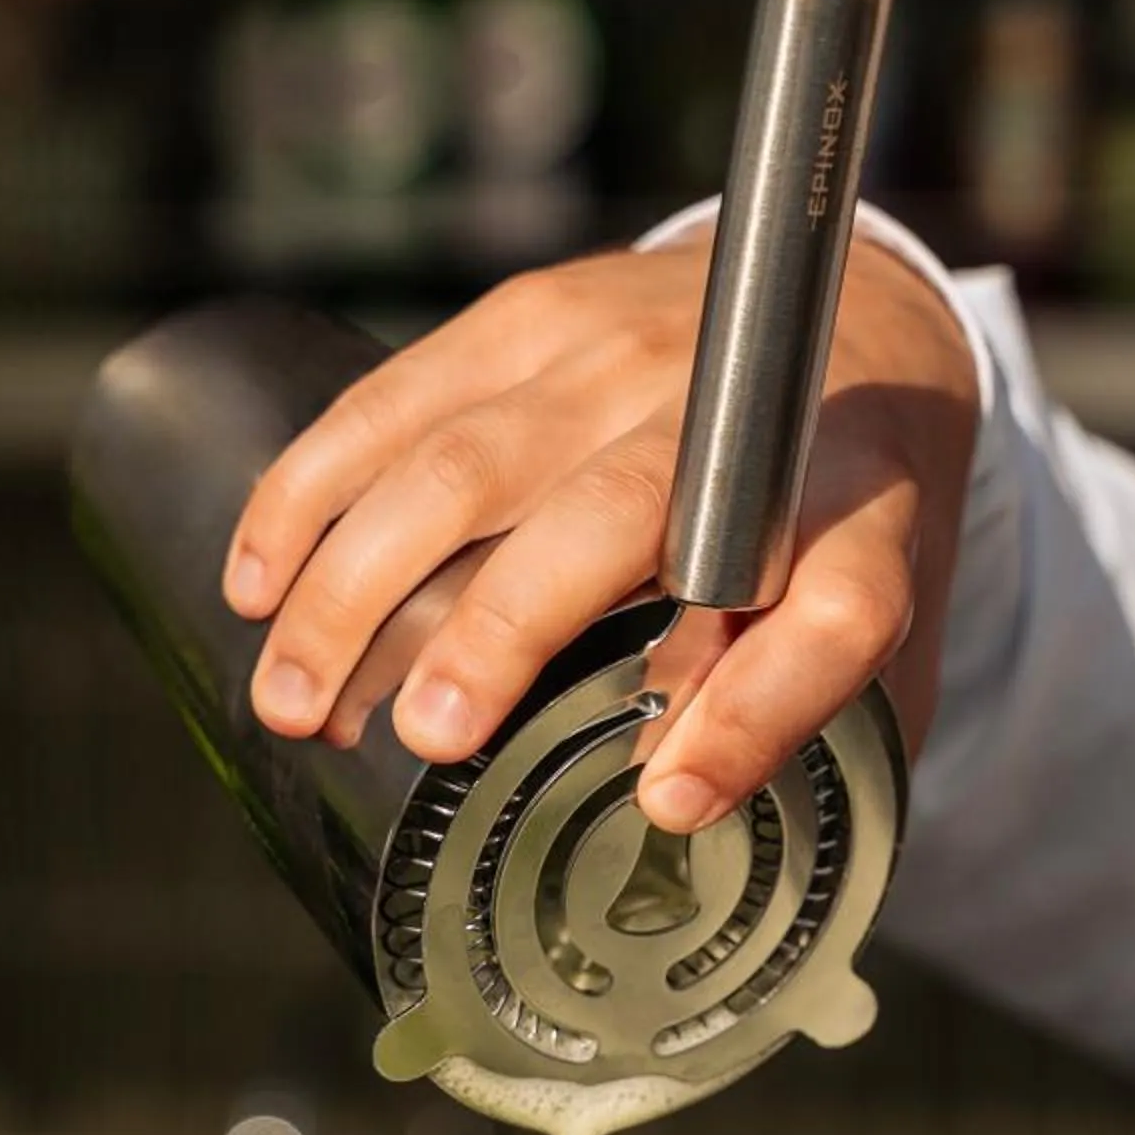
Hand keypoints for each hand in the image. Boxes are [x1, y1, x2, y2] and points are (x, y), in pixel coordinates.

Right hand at [222, 237, 980, 832]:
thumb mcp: (877, 638)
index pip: (833, 616)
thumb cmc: (843, 524)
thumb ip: (802, 724)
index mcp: (855, 531)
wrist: (857, 321)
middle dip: (500, 632)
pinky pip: (394, 402)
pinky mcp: (530, 316)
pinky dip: (309, 493)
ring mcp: (624, 357)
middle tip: (419, 741)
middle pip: (611, 516)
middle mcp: (743, 427)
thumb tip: (669, 817)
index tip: (669, 800)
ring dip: (360, 586)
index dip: (757, 713)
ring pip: (467, 463)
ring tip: (295, 704)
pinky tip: (256, 584)